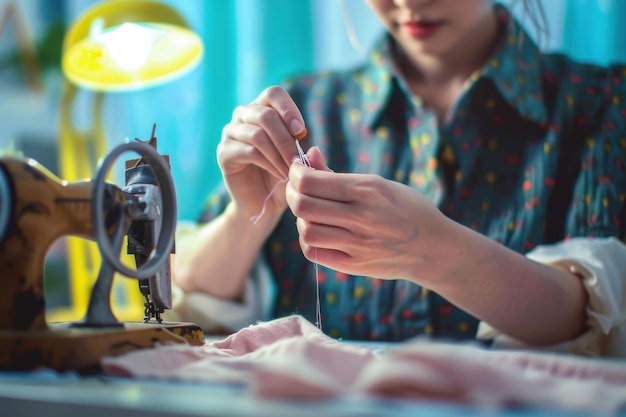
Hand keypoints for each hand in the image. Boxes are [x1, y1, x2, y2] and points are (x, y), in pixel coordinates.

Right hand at [218, 86, 304, 221]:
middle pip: (266, 114)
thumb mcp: (299, 163)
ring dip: (279, 154)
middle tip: (299, 161)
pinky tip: (279, 175)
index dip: (288, 109)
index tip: (301, 131)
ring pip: (257, 134)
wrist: (261, 203)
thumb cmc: (281, 178)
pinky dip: (269, 163)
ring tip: (291, 171)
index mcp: (262, 109)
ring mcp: (230, 133)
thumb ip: (308, 155)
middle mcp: (243, 116)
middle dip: (287, 139)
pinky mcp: (223, 153)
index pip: (273, 94)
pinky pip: (249, 151)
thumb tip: (314, 148)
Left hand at [286, 149, 453, 282]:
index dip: (295, 174)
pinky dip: (308, 240)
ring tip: (309, 213)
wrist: (434, 248)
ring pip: (306, 230)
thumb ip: (338, 174)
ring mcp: (358, 244)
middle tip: (296, 190)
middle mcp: (362, 217)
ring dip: (300, 219)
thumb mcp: (378, 184)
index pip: (311, 182)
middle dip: (292, 193)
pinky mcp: (354, 265)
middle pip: (303, 206)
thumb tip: (310, 155)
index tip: (296, 171)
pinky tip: (317, 231)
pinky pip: (314, 252)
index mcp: (368, 190)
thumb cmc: (406, 208)